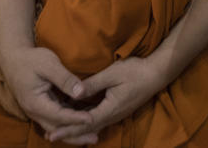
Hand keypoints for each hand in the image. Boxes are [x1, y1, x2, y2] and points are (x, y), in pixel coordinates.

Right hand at [0, 47, 94, 140]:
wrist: (13, 58)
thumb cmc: (31, 59)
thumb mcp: (49, 64)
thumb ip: (65, 79)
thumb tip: (81, 92)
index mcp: (35, 103)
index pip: (59, 116)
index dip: (75, 119)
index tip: (91, 119)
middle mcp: (34, 111)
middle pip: (57, 129)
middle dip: (75, 135)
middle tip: (95, 137)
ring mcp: (36, 111)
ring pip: (56, 127)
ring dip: (72, 132)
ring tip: (91, 134)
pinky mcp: (41, 107)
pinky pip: (55, 119)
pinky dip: (68, 123)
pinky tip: (81, 122)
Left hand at [46, 57, 165, 143]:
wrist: (156, 73)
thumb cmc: (135, 71)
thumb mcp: (112, 74)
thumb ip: (92, 84)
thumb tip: (73, 93)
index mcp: (110, 109)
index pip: (84, 123)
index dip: (67, 129)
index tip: (53, 133)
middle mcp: (112, 116)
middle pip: (87, 128)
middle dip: (69, 132)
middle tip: (51, 135)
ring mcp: (115, 113)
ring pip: (93, 125)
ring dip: (77, 128)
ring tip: (60, 129)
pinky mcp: (117, 108)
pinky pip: (98, 118)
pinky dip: (85, 120)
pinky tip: (77, 117)